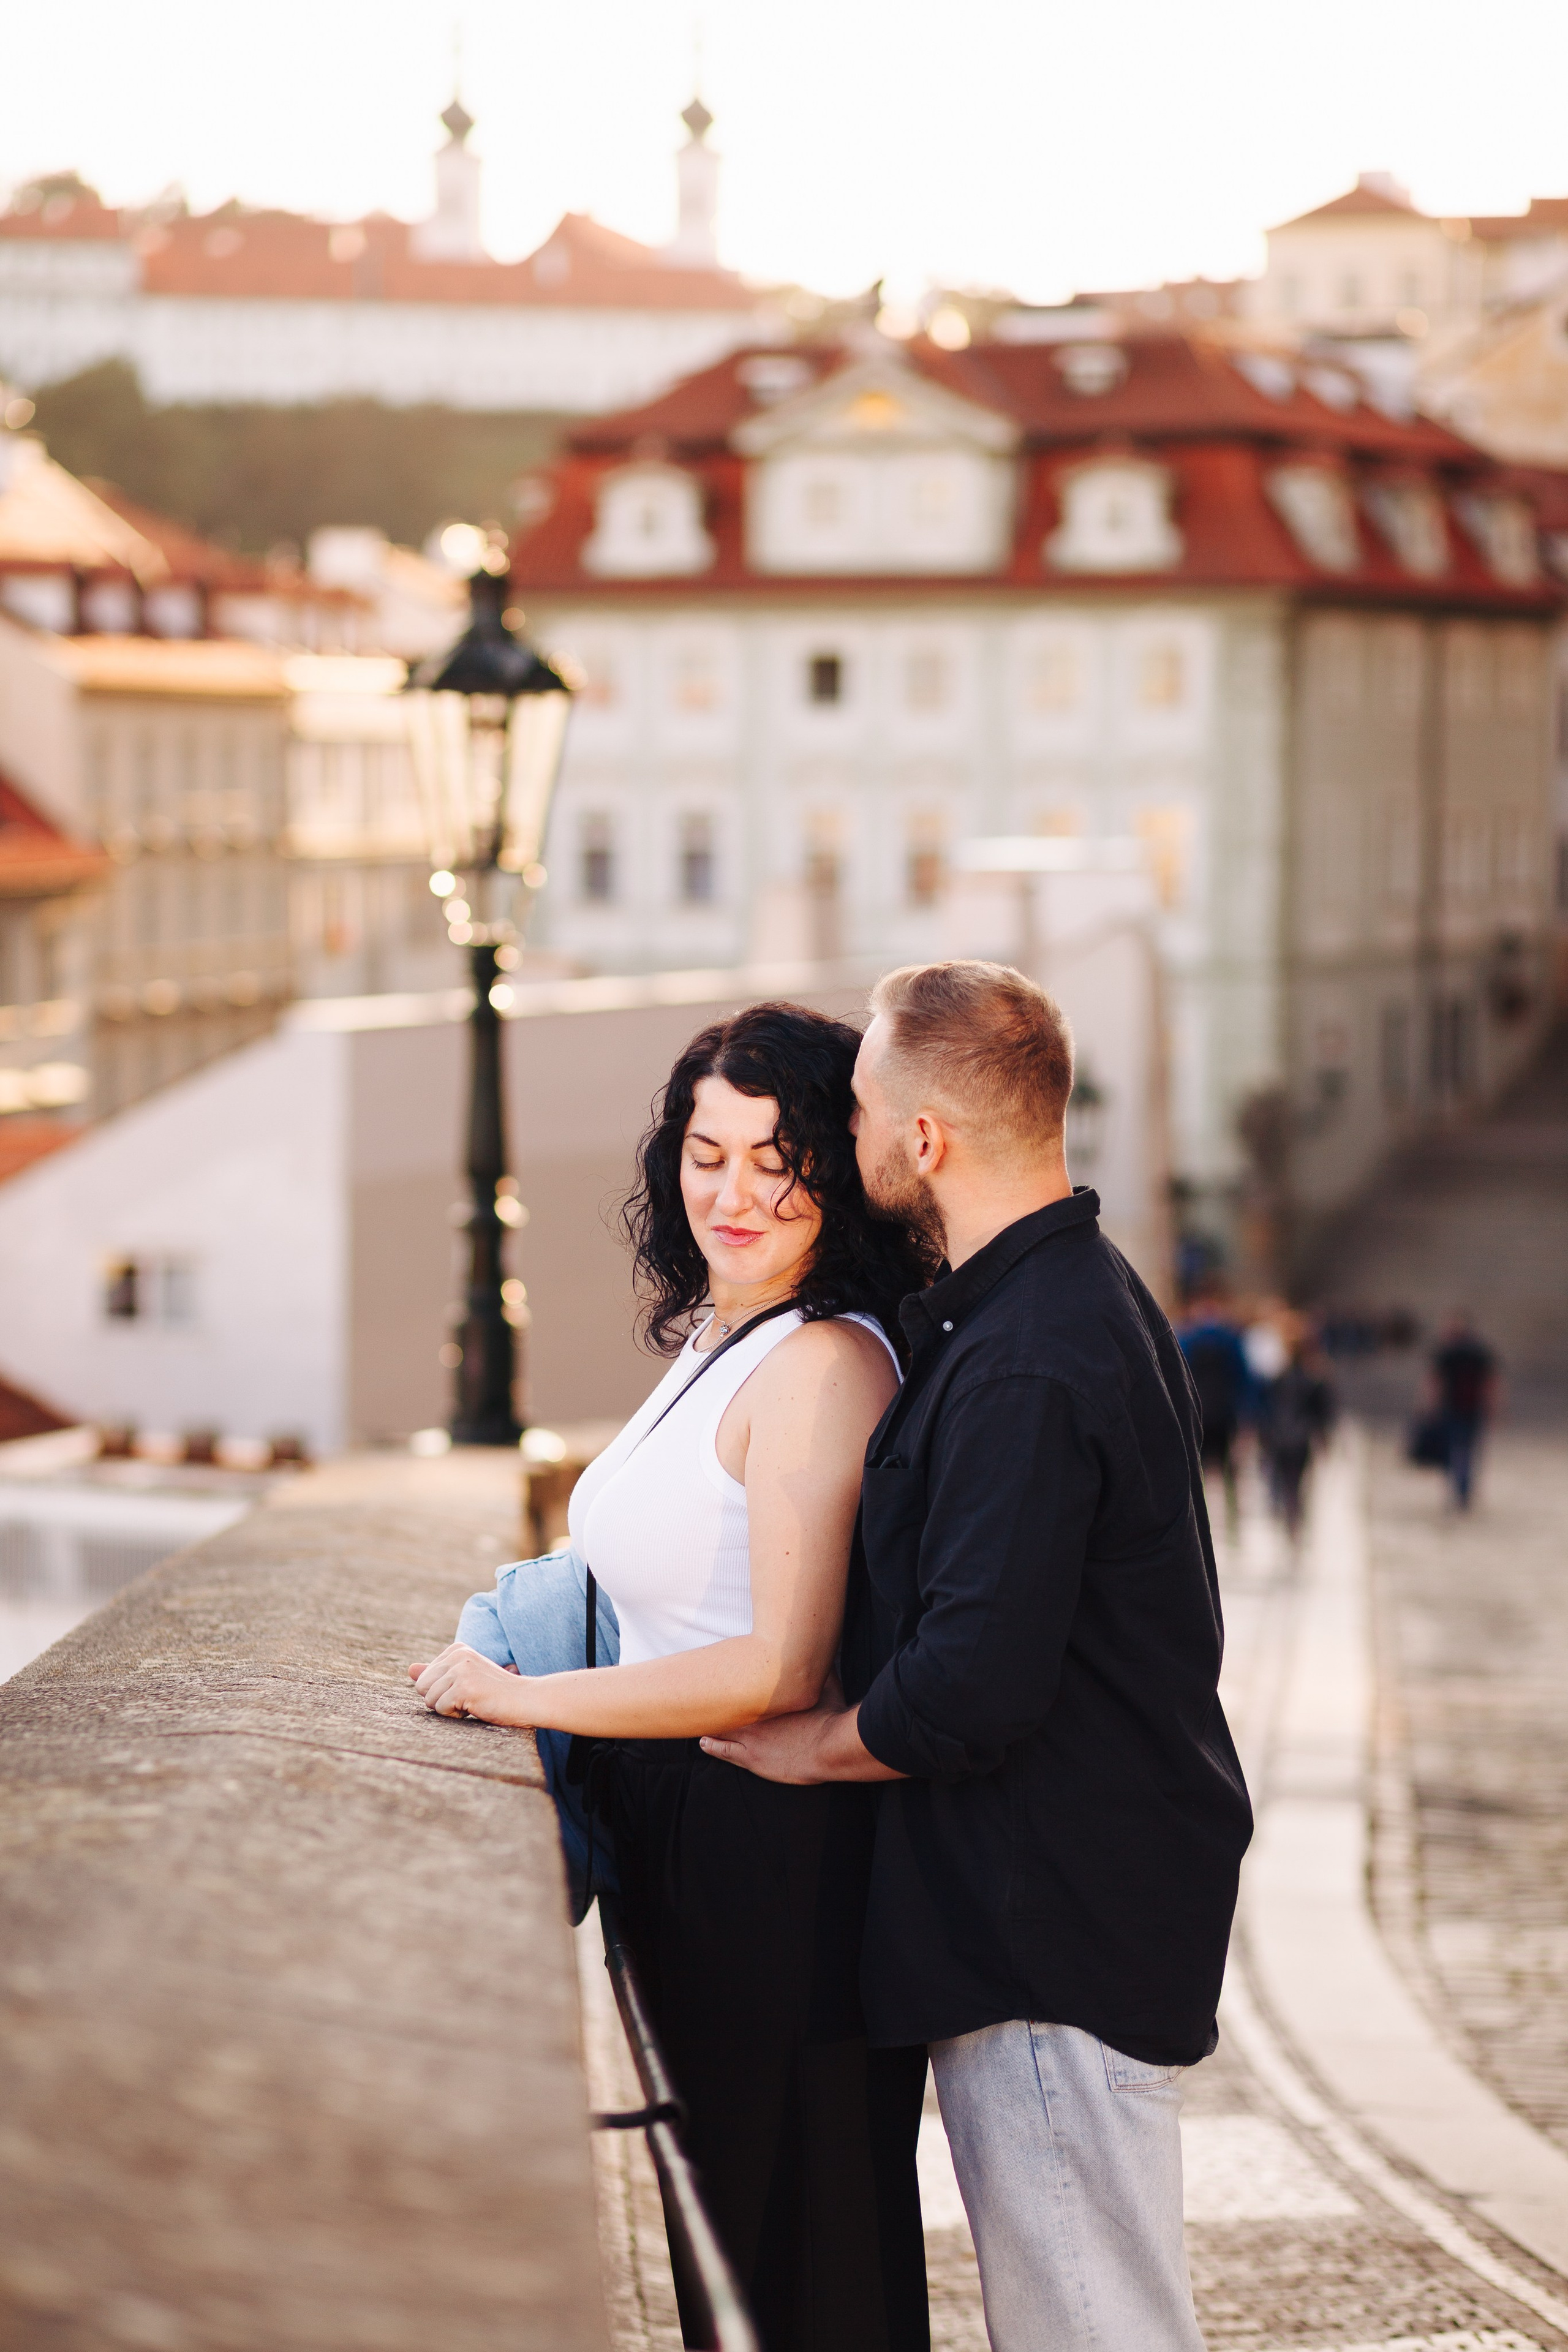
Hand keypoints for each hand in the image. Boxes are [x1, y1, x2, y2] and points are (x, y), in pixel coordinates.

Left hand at [408, 1643, 525, 1723]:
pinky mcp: (464, 1687)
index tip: (467, 1689)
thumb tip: (410, 1669)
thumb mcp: (464, 1679)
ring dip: (448, 1709)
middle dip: (439, 1701)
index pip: (424, 1678)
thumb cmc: (496, 1693)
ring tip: (473, 1703)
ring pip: (428, 1699)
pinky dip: (456, 1716)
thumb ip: (437, 1674)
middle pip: (421, 1687)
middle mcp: (457, 1654)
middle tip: (467, 1699)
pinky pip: (440, 1709)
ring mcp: (460, 1670)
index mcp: (456, 1649)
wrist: (527, 1700)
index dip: (442, 1692)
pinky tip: (475, 1708)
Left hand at [701, 1674, 898, 1785]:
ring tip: (693, 1716)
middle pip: (724, 1702)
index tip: (719, 1671)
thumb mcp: (827, 1686)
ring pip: (720, 1726)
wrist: (828, 1748)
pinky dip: (711, 1745)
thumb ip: (821, 1670)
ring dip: (708, 1722)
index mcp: (769, 1695)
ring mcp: (750, 1737)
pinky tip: (703, 1742)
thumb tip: (822, 1652)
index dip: (728, 1678)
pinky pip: (724, 1751)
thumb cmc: (829, 1716)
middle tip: (696, 1691)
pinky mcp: (752, 1758)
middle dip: (712, 1697)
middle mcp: (754, 1714)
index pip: (739, 1681)